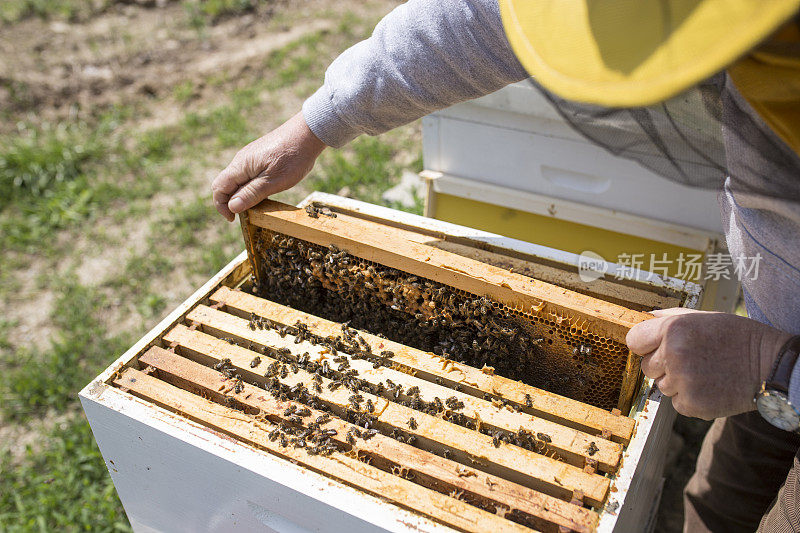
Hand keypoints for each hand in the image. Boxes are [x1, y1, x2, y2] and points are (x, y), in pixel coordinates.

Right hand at [211, 112, 326, 220]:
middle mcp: (241, 160)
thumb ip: (251, 194)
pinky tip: (267, 191)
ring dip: (243, 195)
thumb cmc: (292, 158)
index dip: (221, 206)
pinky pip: (249, 174)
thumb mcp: (272, 182)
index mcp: (240, 166)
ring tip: (260, 205)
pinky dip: (252, 186)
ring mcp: (250, 157)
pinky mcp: (260, 156)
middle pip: (226, 184)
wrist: (307, 134)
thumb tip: (231, 207)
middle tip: (247, 214)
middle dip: (231, 202)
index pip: (218, 188)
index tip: (233, 219)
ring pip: (238, 180)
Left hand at [626, 308, 791, 419]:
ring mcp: (682, 381)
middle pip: (646, 366)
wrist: (769, 365)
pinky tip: (709, 386)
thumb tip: (645, 317)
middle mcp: (673, 355)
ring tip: (704, 371)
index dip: (644, 344)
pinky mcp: (692, 404)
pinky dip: (689, 398)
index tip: (654, 346)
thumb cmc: (736, 337)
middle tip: (690, 359)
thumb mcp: (703, 317)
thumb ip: (670, 317)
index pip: (634, 340)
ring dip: (677, 382)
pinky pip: (676, 402)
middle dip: (662, 364)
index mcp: (673, 330)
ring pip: (661, 385)